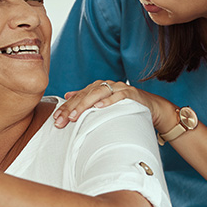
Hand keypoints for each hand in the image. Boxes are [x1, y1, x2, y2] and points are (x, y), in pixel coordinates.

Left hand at [52, 80, 173, 130]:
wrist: (151, 106)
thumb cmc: (124, 107)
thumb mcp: (103, 104)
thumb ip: (86, 99)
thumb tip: (67, 95)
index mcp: (97, 88)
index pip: (78, 97)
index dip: (66, 108)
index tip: (56, 119)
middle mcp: (106, 85)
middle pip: (85, 95)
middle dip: (72, 108)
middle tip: (62, 121)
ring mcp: (118, 88)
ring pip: (98, 93)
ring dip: (86, 105)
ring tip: (75, 116)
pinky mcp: (130, 93)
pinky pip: (118, 96)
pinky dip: (108, 101)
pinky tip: (99, 107)